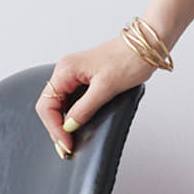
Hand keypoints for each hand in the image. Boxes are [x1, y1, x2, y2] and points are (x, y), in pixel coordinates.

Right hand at [34, 33, 157, 156]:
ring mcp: (74, 74)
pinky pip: (71, 99)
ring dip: (63, 123)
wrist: (146, 45)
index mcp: (66, 70)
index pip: (47, 105)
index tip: (66, 144)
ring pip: (59, 104)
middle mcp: (66, 71)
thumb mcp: (106, 88)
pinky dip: (72, 115)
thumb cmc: (129, 59)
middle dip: (56, 128)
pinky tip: (77, 126)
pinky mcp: (84, 78)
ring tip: (70, 141)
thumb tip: (69, 126)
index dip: (54, 128)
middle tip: (67, 149)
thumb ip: (85, 108)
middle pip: (50, 106)